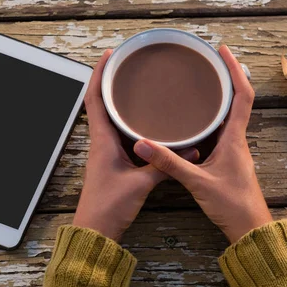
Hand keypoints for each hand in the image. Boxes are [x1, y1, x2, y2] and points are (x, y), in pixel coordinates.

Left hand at [73, 50, 197, 241]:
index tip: (109, 55)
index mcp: (101, 140)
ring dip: (120, 102)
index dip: (99, 74)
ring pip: (111, 118)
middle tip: (129, 65)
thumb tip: (191, 150)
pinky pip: (120, 134)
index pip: (94, 98)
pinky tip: (146, 121)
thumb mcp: (140, 183)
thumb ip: (165, 165)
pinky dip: (130, 123)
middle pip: (101, 103)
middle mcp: (101, 141)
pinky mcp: (113, 161)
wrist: (96, 230)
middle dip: (112, 82)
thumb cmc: (109, 206)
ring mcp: (106, 151)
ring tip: (139, 86)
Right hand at [133, 45, 271, 242]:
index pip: (242, 96)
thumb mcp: (196, 182)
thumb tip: (142, 143)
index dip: (235, 71)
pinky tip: (196, 118)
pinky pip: (221, 130)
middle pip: (237, 99)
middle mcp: (237, 139)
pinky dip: (212, 117)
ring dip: (219, 96)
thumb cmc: (232, 205)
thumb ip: (168, 162)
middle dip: (225, 77)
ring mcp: (233, 149)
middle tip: (207, 61)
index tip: (223, 52)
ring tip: (200, 81)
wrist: (249, 229)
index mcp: (235, 139)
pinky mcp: (228, 159)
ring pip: (228, 115)